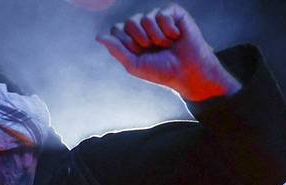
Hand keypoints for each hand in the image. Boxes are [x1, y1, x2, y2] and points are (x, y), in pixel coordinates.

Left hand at [96, 6, 237, 100]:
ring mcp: (158, 18)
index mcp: (132, 38)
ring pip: (145, 18)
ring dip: (156, 36)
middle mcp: (144, 26)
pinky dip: (168, 29)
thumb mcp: (134, 64)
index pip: (117, 30)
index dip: (127, 42)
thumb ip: (116, 50)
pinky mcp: (172, 12)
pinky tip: (176, 37)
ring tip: (166, 45)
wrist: (186, 71)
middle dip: (140, 39)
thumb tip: (98, 36)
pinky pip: (162, 14)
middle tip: (152, 49)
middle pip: (129, 22)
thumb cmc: (161, 70)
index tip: (138, 53)